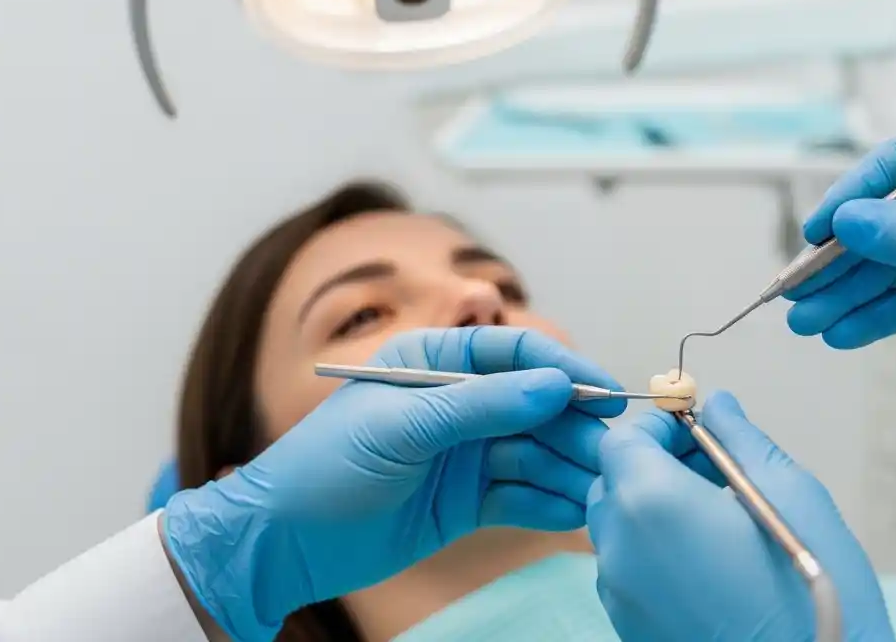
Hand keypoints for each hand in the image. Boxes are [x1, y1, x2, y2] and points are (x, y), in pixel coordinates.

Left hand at [162, 327, 623, 641]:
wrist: (282, 543)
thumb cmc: (323, 467)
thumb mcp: (401, 427)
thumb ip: (480, 405)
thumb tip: (553, 386)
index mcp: (435, 363)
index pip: (513, 352)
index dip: (562, 367)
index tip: (602, 391)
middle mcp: (458, 403)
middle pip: (535, 405)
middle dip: (575, 425)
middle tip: (613, 449)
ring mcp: (466, 453)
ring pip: (536, 453)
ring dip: (570, 467)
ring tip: (603, 486)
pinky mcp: (469, 502)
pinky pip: (521, 496)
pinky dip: (549, 503)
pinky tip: (575, 511)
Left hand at [588, 393, 894, 641]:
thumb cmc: (813, 590)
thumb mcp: (792, 494)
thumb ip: (742, 440)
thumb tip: (717, 406)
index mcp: (652, 503)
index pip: (622, 440)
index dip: (658, 428)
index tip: (700, 433)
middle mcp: (620, 549)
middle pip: (612, 483)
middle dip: (654, 466)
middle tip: (716, 473)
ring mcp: (620, 596)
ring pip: (618, 529)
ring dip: (654, 510)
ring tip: (720, 522)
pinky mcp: (630, 630)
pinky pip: (629, 572)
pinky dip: (656, 553)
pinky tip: (712, 565)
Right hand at [786, 134, 895, 493]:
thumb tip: (845, 222)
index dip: (854, 195)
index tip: (819, 230)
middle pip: (881, 223)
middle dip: (836, 257)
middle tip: (792, 289)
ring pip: (882, 270)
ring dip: (841, 294)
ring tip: (804, 323)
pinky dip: (865, 320)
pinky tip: (838, 335)